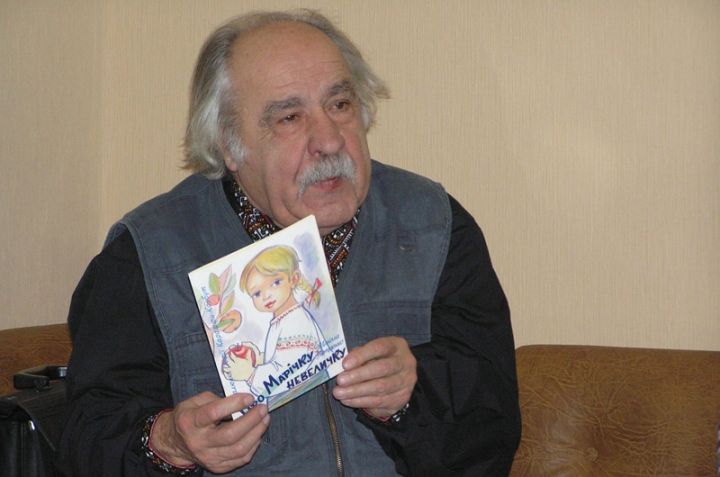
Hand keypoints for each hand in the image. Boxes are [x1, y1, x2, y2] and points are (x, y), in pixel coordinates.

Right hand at [150, 392, 268, 473]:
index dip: (234, 404)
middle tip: (263, 408)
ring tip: (265, 419)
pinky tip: (257, 433)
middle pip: (230, 434)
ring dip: (257, 433)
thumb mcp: (196, 401)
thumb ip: (216, 399)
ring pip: (239, 449)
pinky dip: (253, 445)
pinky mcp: (217, 467)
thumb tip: (241, 401)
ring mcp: (208, 457)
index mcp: (191, 422)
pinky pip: (241, 459)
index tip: (250, 397)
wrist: (176, 443)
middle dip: (252, 420)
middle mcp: (199, 442)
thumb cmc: (189, 416)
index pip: (214, 413)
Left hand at [332, 336, 416, 418]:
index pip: (379, 347)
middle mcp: (406, 362)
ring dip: (356, 391)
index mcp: (397, 345)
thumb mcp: (370, 353)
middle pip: (382, 368)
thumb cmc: (379, 361)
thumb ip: (359, 355)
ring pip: (380, 387)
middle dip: (358, 375)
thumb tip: (345, 365)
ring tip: (339, 393)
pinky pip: (379, 401)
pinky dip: (360, 401)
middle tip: (340, 380)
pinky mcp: (402, 398)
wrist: (398, 380)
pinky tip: (347, 400)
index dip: (361, 356)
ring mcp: (406, 381)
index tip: (345, 364)